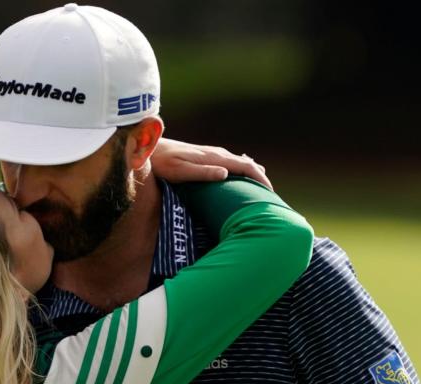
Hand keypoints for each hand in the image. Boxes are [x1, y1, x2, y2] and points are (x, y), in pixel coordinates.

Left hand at [151, 138, 272, 189]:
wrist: (149, 148)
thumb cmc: (161, 163)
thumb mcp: (179, 171)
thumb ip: (202, 173)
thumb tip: (227, 174)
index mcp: (214, 158)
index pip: (246, 166)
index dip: (260, 179)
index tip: (271, 194)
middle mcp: (217, 153)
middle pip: (248, 164)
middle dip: (261, 179)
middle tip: (271, 198)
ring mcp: (212, 153)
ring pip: (241, 163)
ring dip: (253, 175)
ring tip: (261, 191)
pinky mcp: (207, 156)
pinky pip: (232, 163)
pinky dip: (243, 171)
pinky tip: (243, 176)